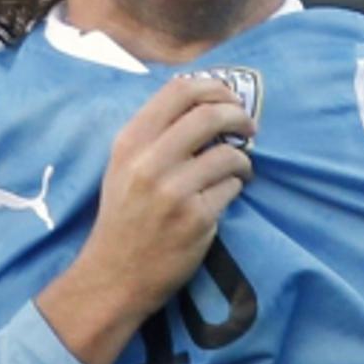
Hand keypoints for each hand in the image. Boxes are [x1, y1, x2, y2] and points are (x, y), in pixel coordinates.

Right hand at [36, 77, 254, 363]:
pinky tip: (225, 196)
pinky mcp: (196, 218)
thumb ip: (154, 135)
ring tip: (239, 170)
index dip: (213, 87)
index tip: (228, 98)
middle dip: (239, 115)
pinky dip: (236, 188)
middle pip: (210, 114)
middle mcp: (149, 162)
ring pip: (229, 153)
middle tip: (249, 126)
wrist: (114, 276)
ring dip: (243, 159)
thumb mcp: (123, 168)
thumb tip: (204, 102)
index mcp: (130, 142)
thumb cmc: (124, 219)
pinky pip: (232, 188)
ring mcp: (173, 191)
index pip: (178, 91)